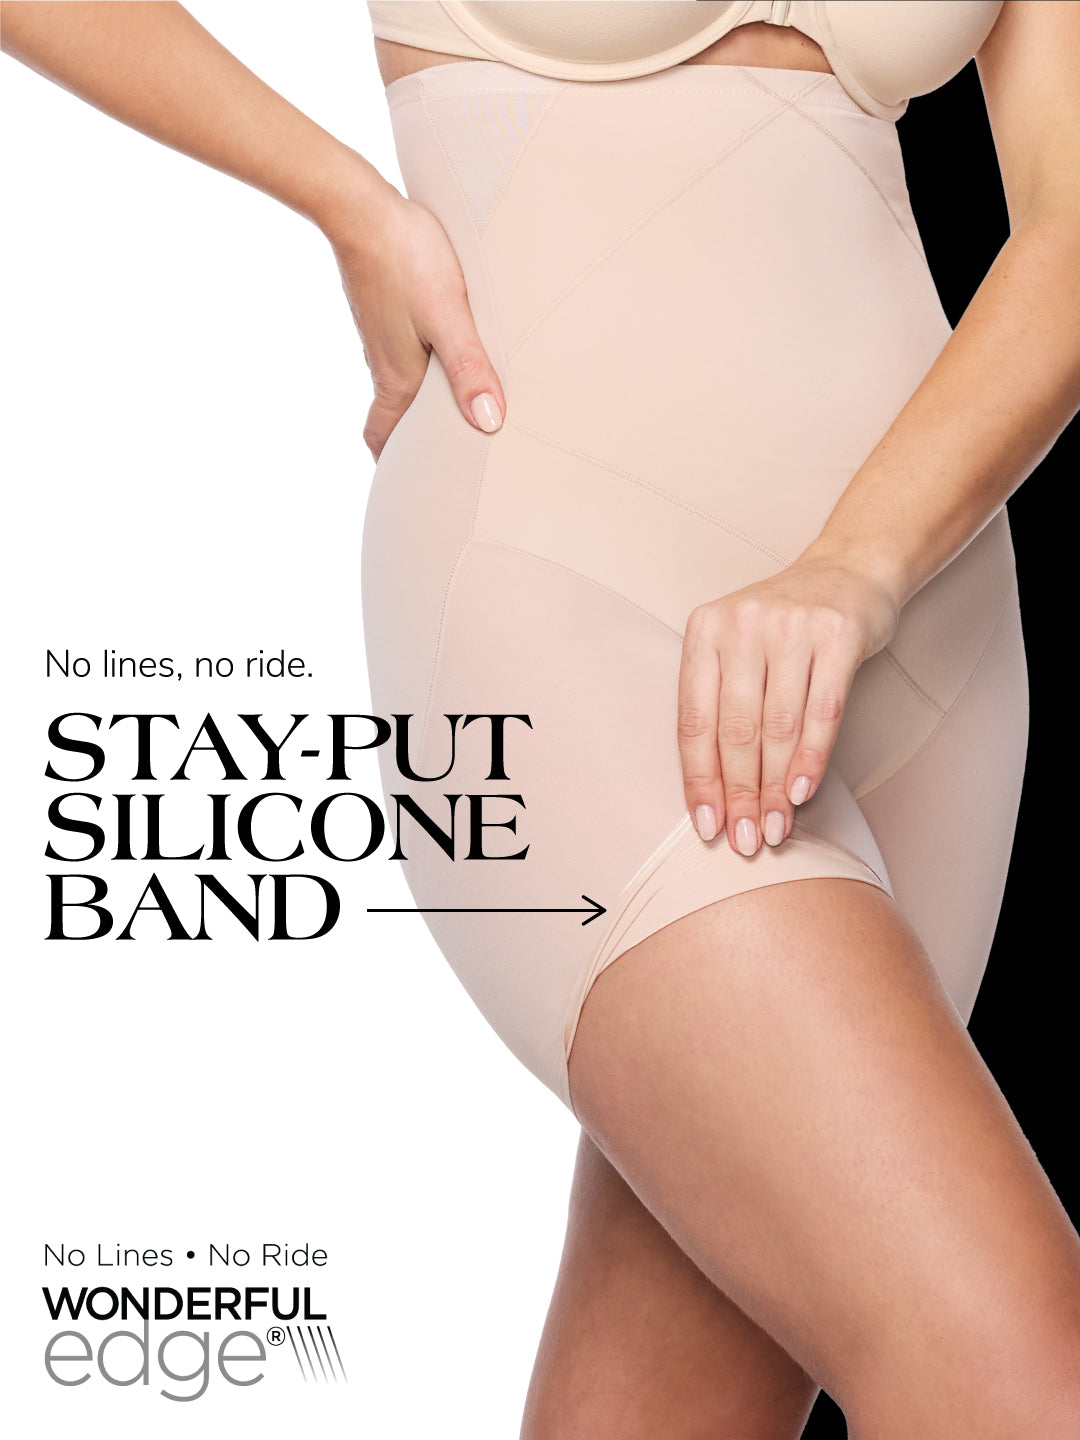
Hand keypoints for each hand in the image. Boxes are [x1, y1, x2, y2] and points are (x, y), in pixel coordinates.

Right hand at [327, 181, 505, 459]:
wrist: (360, 206)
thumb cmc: (406, 257)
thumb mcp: (447, 316)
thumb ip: (470, 368)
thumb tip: (488, 423)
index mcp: (396, 377)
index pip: (382, 435)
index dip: (390, 462)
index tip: (405, 482)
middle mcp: (384, 361)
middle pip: (393, 415)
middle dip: (410, 439)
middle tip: (438, 456)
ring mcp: (381, 334)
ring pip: (398, 381)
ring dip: (418, 402)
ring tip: (452, 409)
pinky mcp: (385, 307)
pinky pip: (401, 349)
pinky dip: (418, 366)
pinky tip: (440, 350)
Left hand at [676, 555, 899, 854]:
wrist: (849, 571)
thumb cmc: (784, 626)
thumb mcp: (737, 648)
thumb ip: (721, 704)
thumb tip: (715, 794)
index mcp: (704, 630)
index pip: (694, 719)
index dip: (700, 779)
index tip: (707, 825)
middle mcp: (743, 624)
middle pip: (736, 729)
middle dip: (739, 793)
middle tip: (745, 839)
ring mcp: (792, 627)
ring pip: (779, 726)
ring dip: (776, 787)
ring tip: (776, 829)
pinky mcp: (839, 635)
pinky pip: (823, 711)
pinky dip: (812, 758)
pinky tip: (803, 793)